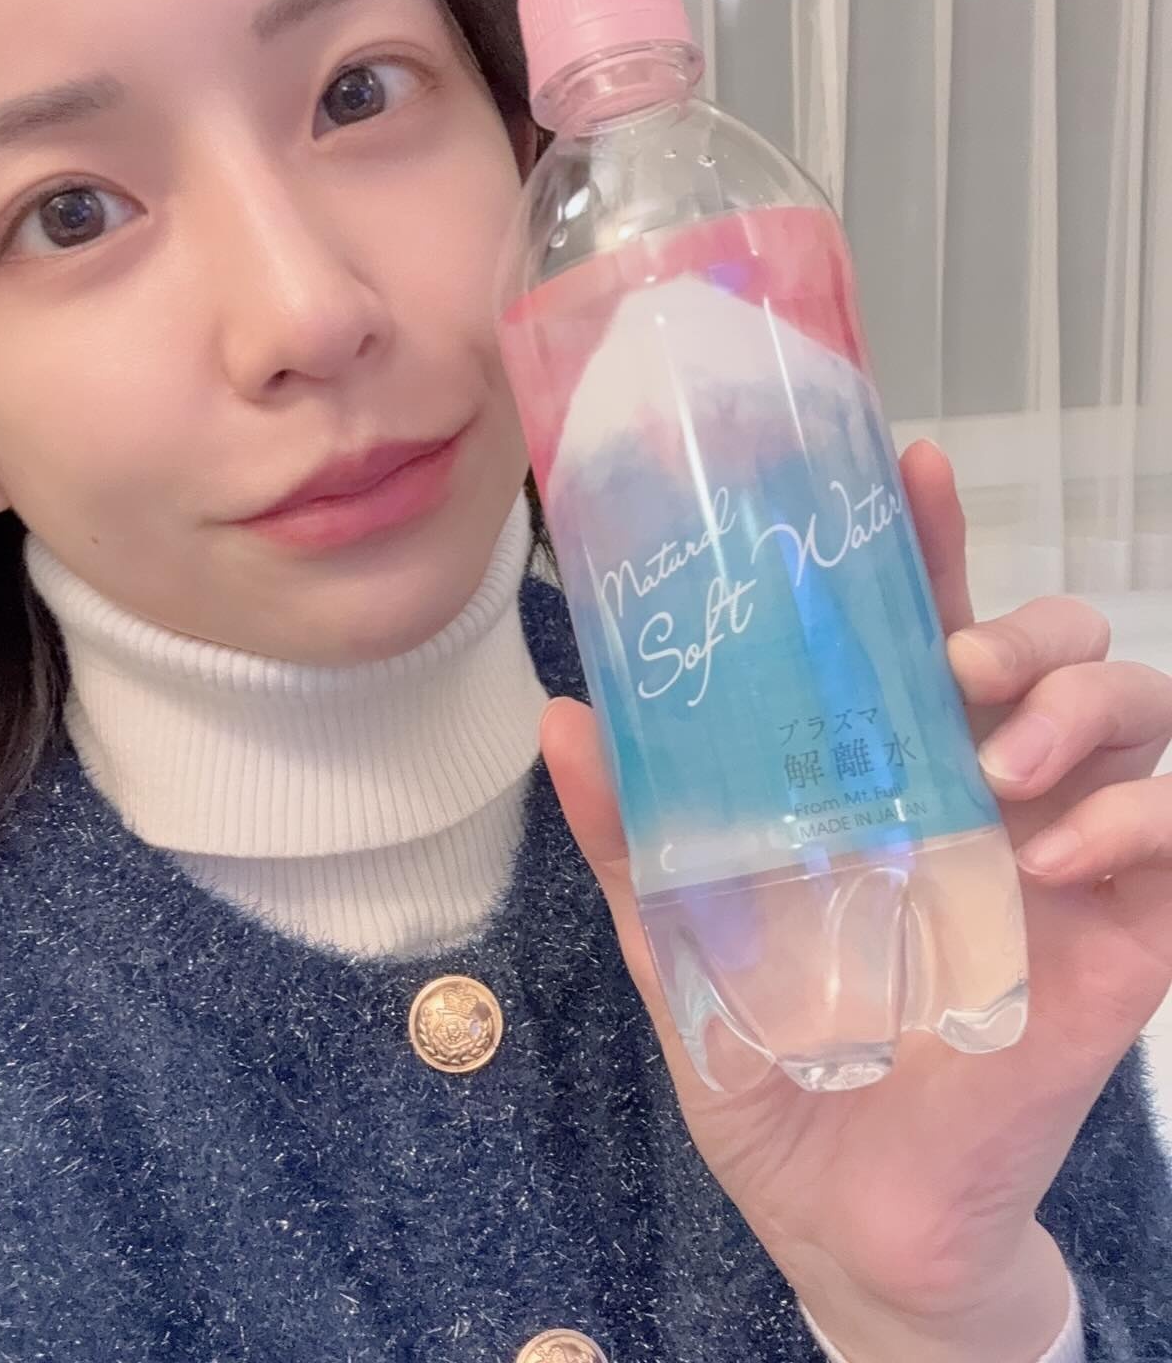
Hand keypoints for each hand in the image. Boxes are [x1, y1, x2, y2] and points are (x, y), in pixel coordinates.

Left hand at [543, 440, 1171, 1360]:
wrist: (841, 1214)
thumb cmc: (771, 1062)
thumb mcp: (683, 944)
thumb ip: (637, 836)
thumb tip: (563, 716)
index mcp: (891, 770)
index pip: (925, 623)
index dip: (931, 539)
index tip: (913, 463)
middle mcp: (988, 791)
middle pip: (1054, 646)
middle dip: (1022, 627)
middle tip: (957, 666)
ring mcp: (1064, 861)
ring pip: (1133, 714)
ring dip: (1080, 706)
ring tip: (1003, 756)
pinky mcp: (1120, 944)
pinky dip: (1135, 822)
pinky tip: (1058, 852)